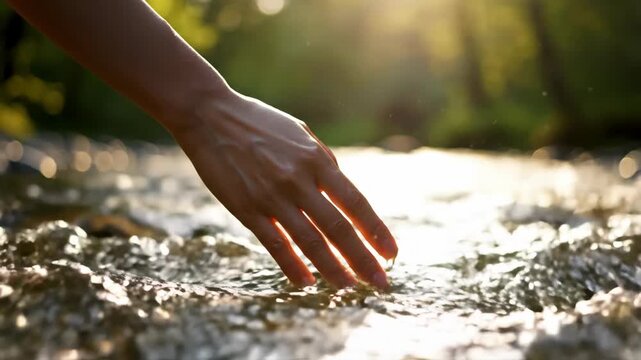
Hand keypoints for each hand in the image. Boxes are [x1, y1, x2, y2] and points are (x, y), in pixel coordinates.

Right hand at [174, 91, 397, 288]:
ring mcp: (273, 197)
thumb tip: (342, 193)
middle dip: (363, 260)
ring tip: (349, 287)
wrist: (211, 117)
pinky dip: (292, 266)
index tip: (391, 253)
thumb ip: (324, 162)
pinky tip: (306, 283)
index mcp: (317, 161)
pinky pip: (275, 244)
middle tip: (381, 283)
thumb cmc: (260, 123)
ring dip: (333, 269)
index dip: (376, 231)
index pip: (355, 203)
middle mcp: (299, 181)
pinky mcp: (247, 209)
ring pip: (310, 242)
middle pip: (338, 229)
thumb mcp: (301, 134)